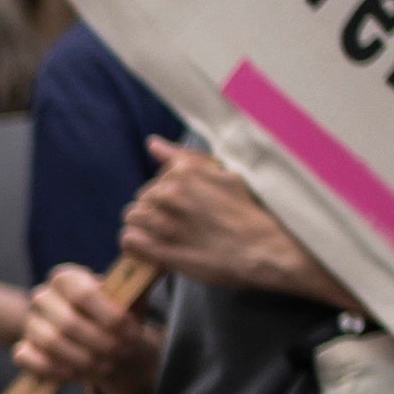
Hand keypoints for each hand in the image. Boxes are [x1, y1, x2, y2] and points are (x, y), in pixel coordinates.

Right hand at [13, 259, 160, 393]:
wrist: (102, 341)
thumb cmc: (118, 316)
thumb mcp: (132, 299)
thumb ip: (141, 281)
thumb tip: (161, 263)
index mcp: (67, 278)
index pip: (82, 293)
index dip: (109, 316)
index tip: (133, 333)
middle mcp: (43, 296)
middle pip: (67, 322)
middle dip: (100, 342)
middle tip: (123, 353)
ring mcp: (30, 323)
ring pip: (50, 342)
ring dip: (84, 358)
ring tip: (108, 365)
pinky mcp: (23, 349)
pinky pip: (28, 359)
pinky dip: (54, 368)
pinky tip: (77, 373)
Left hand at [120, 143, 344, 303]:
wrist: (263, 248)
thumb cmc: (247, 211)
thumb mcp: (224, 174)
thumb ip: (185, 158)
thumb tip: (152, 143)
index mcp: (184, 172)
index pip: (156, 179)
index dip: (168, 194)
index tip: (185, 206)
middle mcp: (170, 193)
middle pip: (142, 198)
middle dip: (155, 209)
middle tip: (178, 223)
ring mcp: (164, 222)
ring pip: (132, 216)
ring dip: (144, 226)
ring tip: (165, 235)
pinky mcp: (161, 249)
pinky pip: (130, 240)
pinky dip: (136, 243)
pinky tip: (152, 246)